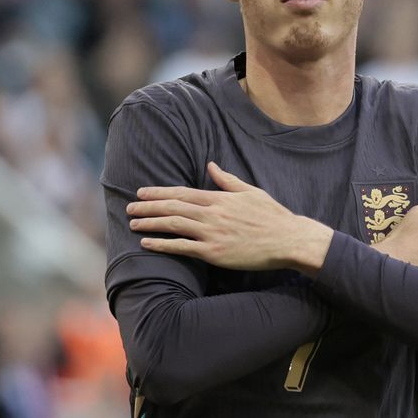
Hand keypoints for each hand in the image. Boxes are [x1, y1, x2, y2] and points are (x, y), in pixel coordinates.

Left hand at [127, 162, 332, 273]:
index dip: (159, 192)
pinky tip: (147, 244)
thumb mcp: (250, 191)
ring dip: (150, 223)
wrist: (288, 239)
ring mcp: (212, 233)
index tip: (141, 193)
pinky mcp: (214, 253)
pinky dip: (162, 245)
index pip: (182, 192)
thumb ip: (227, 180)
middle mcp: (212, 213)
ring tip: (133, 224)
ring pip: (173, 225)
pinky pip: (182, 247)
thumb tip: (211, 165)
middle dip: (148, 207)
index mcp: (219, 198)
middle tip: (129, 208)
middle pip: (172, 207)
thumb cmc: (272, 216)